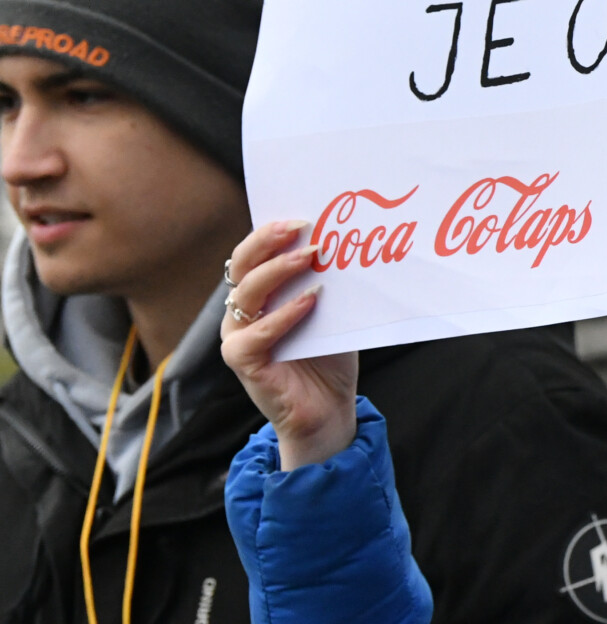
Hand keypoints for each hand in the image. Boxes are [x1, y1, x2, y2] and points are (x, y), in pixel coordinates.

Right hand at [220, 220, 358, 470]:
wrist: (329, 410)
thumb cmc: (329, 358)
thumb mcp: (332, 313)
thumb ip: (329, 283)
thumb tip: (351, 242)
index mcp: (258, 296)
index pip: (253, 255)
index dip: (268, 232)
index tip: (299, 213)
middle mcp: (240, 314)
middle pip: (242, 268)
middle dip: (267, 242)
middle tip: (298, 226)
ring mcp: (238, 338)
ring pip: (245, 296)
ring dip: (277, 272)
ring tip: (309, 256)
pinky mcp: (244, 364)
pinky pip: (255, 335)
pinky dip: (282, 315)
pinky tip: (309, 301)